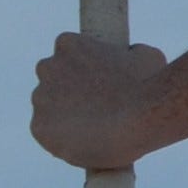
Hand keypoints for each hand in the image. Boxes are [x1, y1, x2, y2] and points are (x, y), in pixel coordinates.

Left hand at [31, 31, 171, 166]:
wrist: (140, 117)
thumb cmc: (148, 84)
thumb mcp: (146, 55)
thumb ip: (130, 54)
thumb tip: (131, 56)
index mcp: (68, 44)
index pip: (67, 55)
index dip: (84, 71)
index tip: (99, 84)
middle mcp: (47, 67)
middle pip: (52, 80)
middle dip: (69, 92)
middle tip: (96, 108)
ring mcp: (41, 98)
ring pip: (48, 109)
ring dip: (64, 117)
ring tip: (95, 130)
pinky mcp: (39, 127)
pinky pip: (47, 135)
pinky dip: (62, 141)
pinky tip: (86, 143)